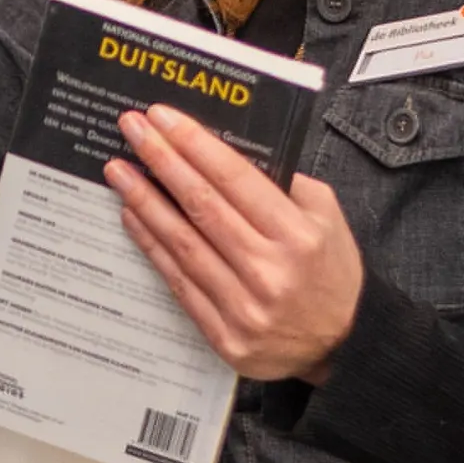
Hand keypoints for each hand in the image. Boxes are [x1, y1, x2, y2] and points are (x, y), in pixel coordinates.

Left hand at [105, 105, 363, 380]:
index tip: (162, 117)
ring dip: (144, 201)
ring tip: (118, 171)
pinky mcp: (224, 336)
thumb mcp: (327, 218)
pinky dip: (151, 246)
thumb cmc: (332, 273)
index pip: (234, 179)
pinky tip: (132, 217)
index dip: (193, 144)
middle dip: (161, 160)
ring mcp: (243, 307)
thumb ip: (284, 184)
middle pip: (202, 206)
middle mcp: (269, 271)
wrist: (345, 345)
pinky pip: (178, 283)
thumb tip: (225, 154)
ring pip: (182, 243)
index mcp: (297, 236)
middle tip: (132, 129)